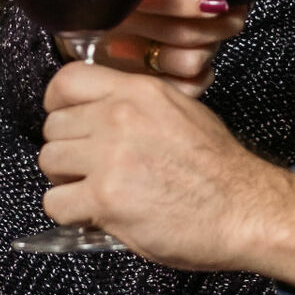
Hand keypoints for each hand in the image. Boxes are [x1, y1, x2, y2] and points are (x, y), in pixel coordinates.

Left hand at [39, 62, 294, 282]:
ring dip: (66, 181)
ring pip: (49, 161)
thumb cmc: (220, 169)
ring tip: (93, 191)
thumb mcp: (182, 111)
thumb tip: (98, 115)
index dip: (57, 103)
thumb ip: (136, 106)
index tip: (65, 121)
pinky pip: (55, 202)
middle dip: (65, 149)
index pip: (67, 79)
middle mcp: (120, 116)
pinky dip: (70, 213)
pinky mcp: (106, 197)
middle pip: (54, 125)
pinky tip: (95, 214)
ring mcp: (110, 156)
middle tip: (87, 168)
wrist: (246, 210)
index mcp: (139, 91)